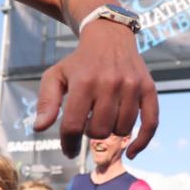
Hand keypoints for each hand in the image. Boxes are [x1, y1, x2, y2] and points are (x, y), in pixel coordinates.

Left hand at [34, 19, 158, 158]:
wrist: (109, 37)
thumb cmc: (79, 62)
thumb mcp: (55, 76)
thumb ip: (46, 101)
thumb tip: (39, 128)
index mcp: (84, 82)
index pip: (74, 126)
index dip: (68, 143)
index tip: (69, 150)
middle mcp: (110, 84)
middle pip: (99, 131)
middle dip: (91, 132)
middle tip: (89, 121)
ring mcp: (132, 87)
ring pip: (121, 130)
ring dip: (111, 130)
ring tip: (104, 117)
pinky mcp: (149, 89)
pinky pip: (151, 124)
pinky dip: (141, 142)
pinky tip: (131, 152)